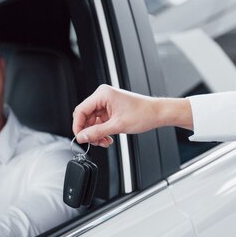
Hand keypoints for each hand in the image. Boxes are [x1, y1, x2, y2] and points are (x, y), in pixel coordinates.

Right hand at [72, 85, 192, 146]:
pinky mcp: (110, 110)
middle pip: (85, 117)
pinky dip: (102, 132)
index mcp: (102, 94)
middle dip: (89, 132)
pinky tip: (107, 138)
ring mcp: (106, 103)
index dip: (78, 126)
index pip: (81, 111)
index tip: (80, 138)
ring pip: (92, 121)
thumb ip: (97, 132)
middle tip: (93, 142)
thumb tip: (82, 137)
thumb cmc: (143, 113)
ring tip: (104, 141)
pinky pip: (99, 122)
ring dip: (96, 133)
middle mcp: (103, 97)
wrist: (157, 114)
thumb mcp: (117, 126)